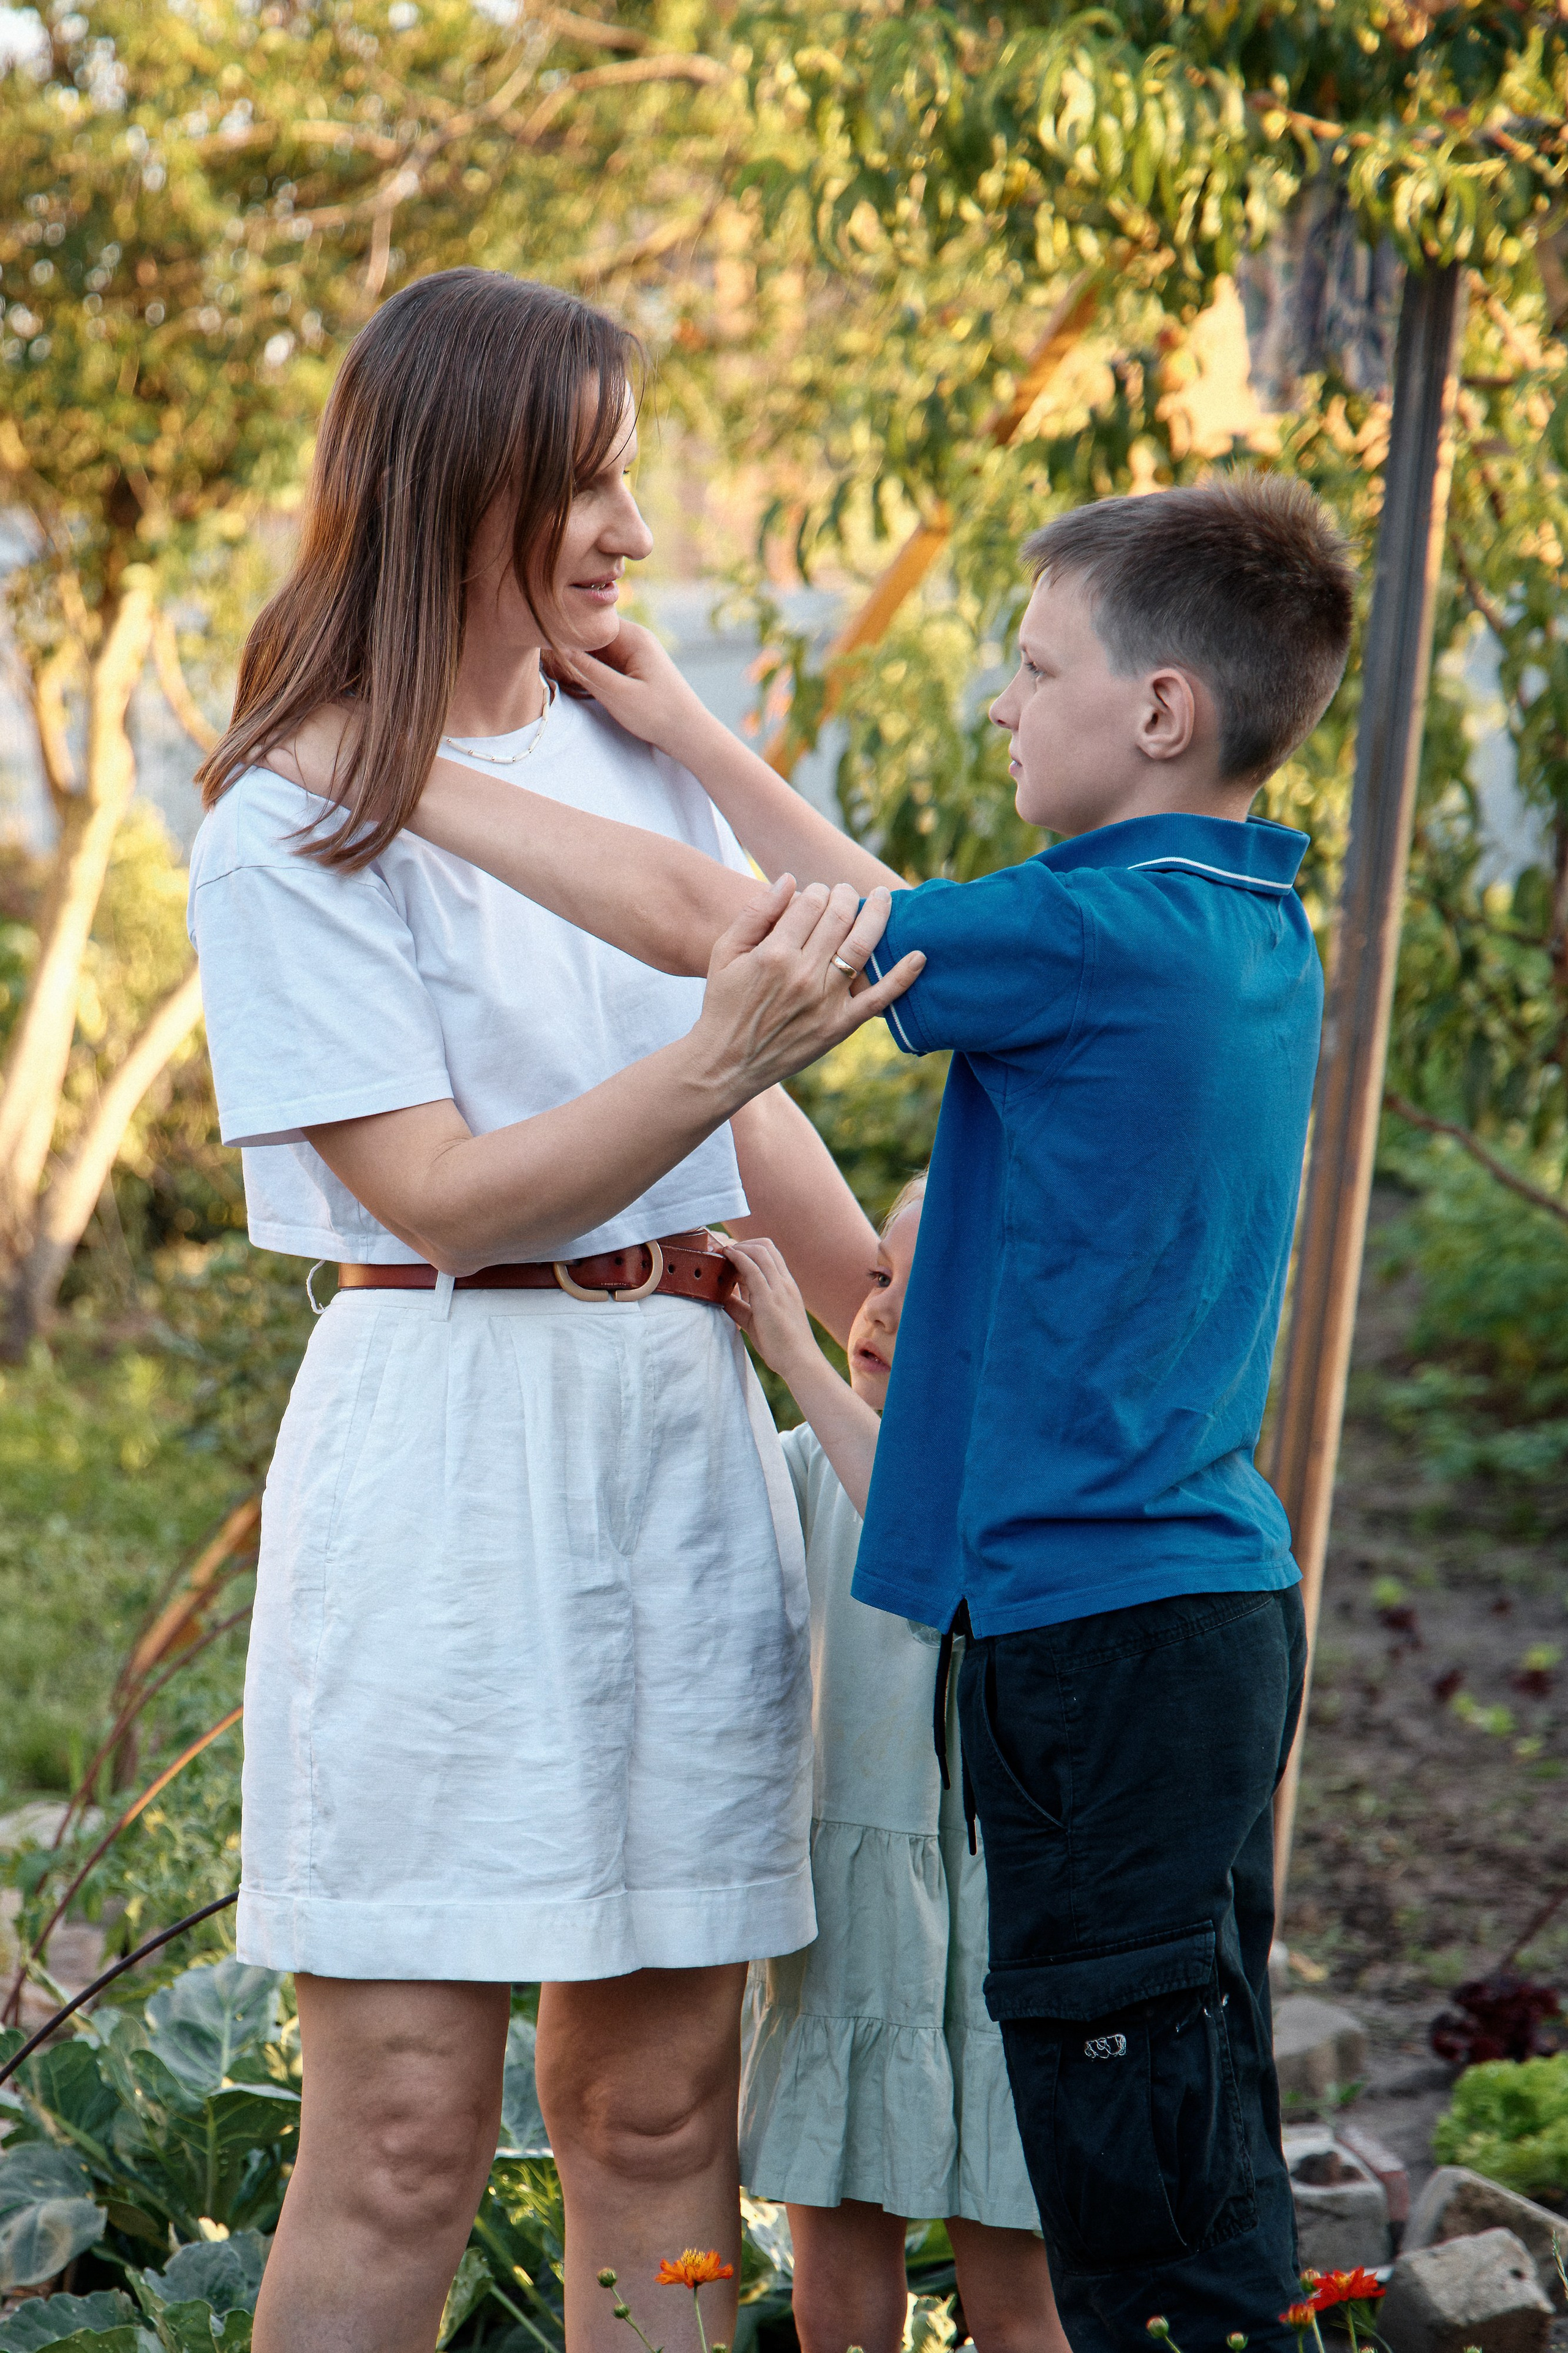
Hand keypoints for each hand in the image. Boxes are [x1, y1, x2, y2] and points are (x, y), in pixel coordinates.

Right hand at [555, 619, 711, 760]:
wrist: (690, 735)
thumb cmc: (659, 715)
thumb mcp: (617, 694)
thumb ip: (587, 671)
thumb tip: (557, 648)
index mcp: (633, 637)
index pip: (590, 620)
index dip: (567, 632)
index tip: (546, 647)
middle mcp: (634, 639)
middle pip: (591, 633)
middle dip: (570, 647)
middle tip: (551, 667)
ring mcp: (634, 653)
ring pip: (595, 649)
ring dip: (579, 662)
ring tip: (562, 677)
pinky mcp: (633, 668)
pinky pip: (604, 662)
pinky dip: (591, 671)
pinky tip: (579, 685)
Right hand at [688, 876, 923, 1100]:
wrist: (727, 1062)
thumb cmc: (724, 1002)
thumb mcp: (725, 952)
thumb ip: (755, 913)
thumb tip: (789, 879)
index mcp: (774, 954)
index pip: (811, 903)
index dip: (818, 890)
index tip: (817, 893)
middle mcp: (804, 975)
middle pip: (839, 917)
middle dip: (847, 895)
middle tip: (848, 891)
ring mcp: (825, 1002)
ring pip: (862, 946)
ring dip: (878, 916)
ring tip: (885, 898)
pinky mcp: (840, 1026)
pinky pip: (879, 999)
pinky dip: (902, 977)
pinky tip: (920, 956)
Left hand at [719, 1236, 819, 1375]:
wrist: (800, 1361)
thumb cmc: (782, 1344)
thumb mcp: (758, 1320)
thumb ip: (742, 1307)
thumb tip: (723, 1298)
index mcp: (786, 1286)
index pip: (770, 1254)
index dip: (749, 1248)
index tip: (731, 1255)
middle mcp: (785, 1283)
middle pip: (766, 1246)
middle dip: (742, 1243)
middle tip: (723, 1251)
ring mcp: (779, 1289)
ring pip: (760, 1252)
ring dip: (738, 1247)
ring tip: (721, 1252)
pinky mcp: (769, 1299)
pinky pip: (753, 1269)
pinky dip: (738, 1258)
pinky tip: (726, 1257)